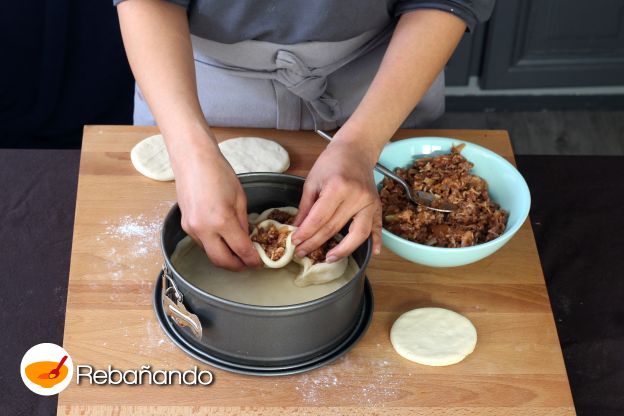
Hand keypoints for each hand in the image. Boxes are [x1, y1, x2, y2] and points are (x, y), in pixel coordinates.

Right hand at [171, 134, 260, 270]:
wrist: (192, 160)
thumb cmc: (219, 173)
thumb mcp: (240, 198)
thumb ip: (243, 223)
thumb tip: (247, 241)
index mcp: (221, 221)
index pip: (240, 250)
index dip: (252, 260)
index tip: (259, 262)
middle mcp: (203, 229)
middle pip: (221, 261)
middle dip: (237, 266)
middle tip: (248, 264)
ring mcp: (191, 229)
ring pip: (210, 254)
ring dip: (225, 257)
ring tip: (237, 252)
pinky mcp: (185, 226)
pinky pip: (202, 244)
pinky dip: (214, 246)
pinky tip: (223, 240)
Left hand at [292, 133, 382, 260]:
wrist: (356, 150)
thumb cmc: (331, 162)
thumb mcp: (312, 181)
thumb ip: (306, 206)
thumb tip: (297, 229)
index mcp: (338, 187)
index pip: (319, 218)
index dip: (306, 233)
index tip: (295, 242)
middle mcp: (356, 197)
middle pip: (334, 228)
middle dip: (316, 243)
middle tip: (302, 253)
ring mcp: (370, 203)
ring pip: (358, 234)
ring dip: (343, 250)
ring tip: (329, 258)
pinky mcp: (378, 206)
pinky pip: (377, 227)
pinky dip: (376, 241)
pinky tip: (373, 253)